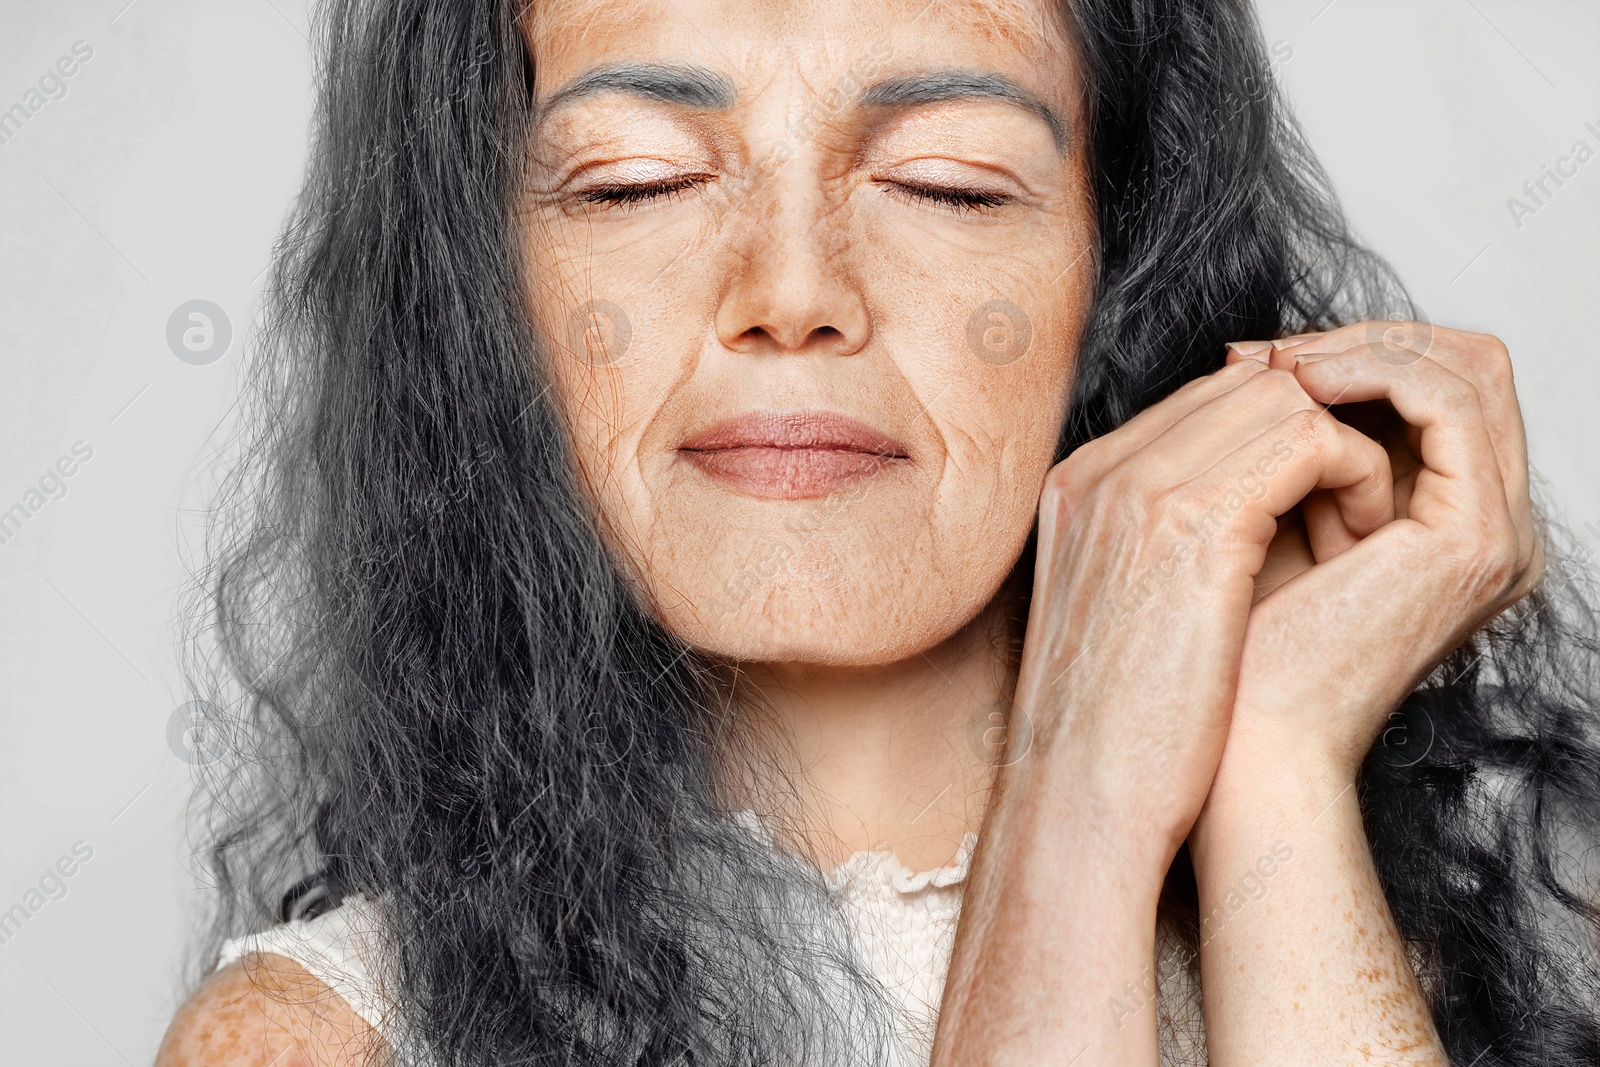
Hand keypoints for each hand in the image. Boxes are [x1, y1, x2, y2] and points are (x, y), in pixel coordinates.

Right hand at [934, 358, 1392, 1066]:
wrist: (1079, 805)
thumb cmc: (1109, 736)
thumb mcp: (1120, 614)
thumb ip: (1161, 541)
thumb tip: (1250, 505)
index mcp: (1077, 489)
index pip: (1201, 402)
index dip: (1279, 434)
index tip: (1326, 490)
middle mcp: (1101, 471)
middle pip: (1245, 385)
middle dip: (1322, 428)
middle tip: (1364, 497)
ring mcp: (1138, 488)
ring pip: (1285, 399)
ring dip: (1347, 450)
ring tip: (1365, 522)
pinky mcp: (1193, 522)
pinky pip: (1314, 440)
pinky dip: (1359, 476)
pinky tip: (1364, 537)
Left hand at [1213, 324, 1543, 787]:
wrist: (1239, 747)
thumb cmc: (1228, 653)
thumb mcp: (1259, 523)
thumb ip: (1283, 451)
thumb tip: (1257, 360)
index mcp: (1443, 528)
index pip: (1430, 390)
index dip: (1345, 353)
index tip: (1248, 359)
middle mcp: (1484, 528)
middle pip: (1462, 367)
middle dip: (1356, 339)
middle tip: (1260, 353)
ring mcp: (1492, 533)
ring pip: (1464, 367)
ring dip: (1359, 348)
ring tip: (1272, 367)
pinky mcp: (1474, 537)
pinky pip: (1447, 401)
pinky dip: (1371, 371)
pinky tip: (1296, 384)